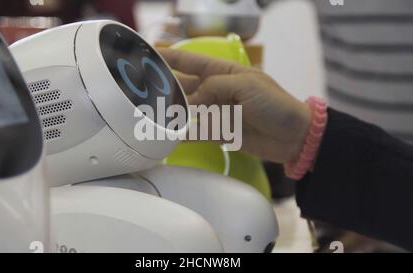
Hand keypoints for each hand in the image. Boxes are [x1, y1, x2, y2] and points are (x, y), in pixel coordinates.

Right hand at [160, 48, 311, 163]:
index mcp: (224, 72)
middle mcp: (217, 90)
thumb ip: (215, 88)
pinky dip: (184, 133)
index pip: (192, 61)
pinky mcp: (220, 132)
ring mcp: (218, 112)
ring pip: (188, 110)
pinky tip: (170, 135)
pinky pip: (198, 131)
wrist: (293, 136)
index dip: (172, 57)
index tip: (150, 54)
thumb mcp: (246, 86)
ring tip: (153, 113)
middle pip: (185, 86)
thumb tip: (193, 102)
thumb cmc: (276, 104)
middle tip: (145, 90)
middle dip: (166, 86)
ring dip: (172, 111)